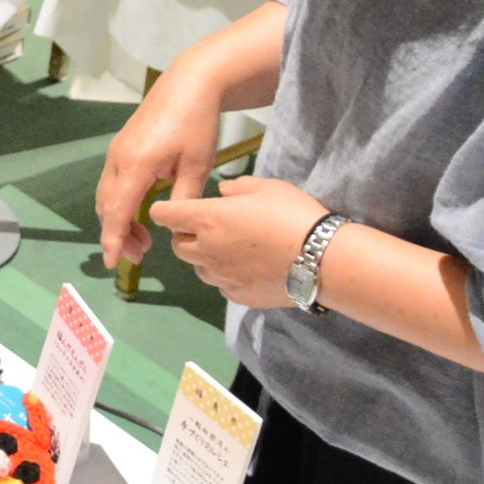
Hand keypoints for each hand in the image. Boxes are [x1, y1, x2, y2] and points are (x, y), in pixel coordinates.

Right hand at [95, 70, 225, 266]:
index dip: (114, 240)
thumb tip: (172, 227)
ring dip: (119, 220)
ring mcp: (117, 151)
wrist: (190, 82)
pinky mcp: (123, 146)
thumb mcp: (198, 165)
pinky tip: (139, 213)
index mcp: (136, 164)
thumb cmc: (198, 122)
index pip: (118, 211)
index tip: (113, 264)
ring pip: (107, 195)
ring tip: (143, 241)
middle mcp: (119, 158)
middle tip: (140, 256)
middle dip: (117, 235)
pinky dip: (120, 204)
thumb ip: (183, 199)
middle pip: (107, 206)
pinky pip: (113, 182)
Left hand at [147, 174, 327, 309]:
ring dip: (204, 257)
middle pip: (178, 245)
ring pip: (198, 268)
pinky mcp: (238, 296)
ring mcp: (221, 277)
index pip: (163, 215)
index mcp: (206, 219)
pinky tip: (246, 268)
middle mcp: (206, 250)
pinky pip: (221, 284)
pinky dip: (225, 275)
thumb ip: (236, 187)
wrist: (321, 259)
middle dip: (185, 235)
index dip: (165, 210)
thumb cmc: (291, 214)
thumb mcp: (265, 187)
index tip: (176, 208)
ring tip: (230, 248)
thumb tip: (221, 192)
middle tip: (208, 227)